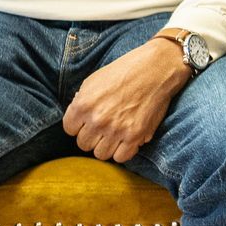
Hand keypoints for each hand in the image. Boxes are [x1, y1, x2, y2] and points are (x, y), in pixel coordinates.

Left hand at [63, 40, 190, 162]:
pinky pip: (121, 157)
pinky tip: (126, 139)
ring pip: (100, 154)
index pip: (70, 129)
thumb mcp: (94, 80)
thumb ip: (81, 101)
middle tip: (104, 127)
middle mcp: (97, 120)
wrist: (156, 68)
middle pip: (83, 144)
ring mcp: (116, 130)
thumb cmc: (125, 71)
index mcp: (83, 104)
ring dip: (107, 145)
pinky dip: (123, 151)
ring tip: (115, 134)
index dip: (80, 125)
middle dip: (93, 136)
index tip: (89, 120)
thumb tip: (79, 119)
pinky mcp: (135, 136)